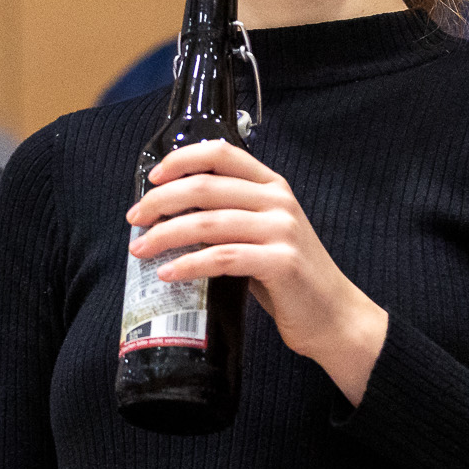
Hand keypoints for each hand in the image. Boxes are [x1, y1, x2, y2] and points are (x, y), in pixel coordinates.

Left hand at [126, 140, 388, 404]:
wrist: (333, 316)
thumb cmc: (290, 278)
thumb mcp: (262, 235)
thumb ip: (229, 218)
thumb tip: (170, 217)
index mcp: (272, 185)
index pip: (221, 153)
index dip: (181, 160)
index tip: (152, 178)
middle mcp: (277, 201)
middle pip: (205, 187)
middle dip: (161, 201)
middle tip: (134, 218)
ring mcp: (281, 231)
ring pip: (208, 222)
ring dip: (166, 235)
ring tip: (140, 248)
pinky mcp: (280, 263)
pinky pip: (222, 258)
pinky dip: (189, 264)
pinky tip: (167, 273)